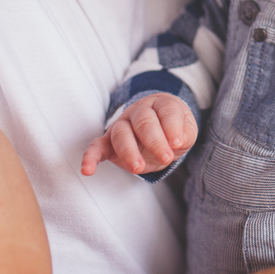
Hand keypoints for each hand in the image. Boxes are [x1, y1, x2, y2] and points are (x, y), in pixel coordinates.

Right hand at [81, 93, 197, 175]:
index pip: (166, 111)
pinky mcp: (109, 141)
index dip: (172, 127)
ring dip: (129, 151)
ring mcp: (122, 124)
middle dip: (154, 140)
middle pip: (143, 121)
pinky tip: (87, 170)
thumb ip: (185, 134)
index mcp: (161, 104)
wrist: (160, 130)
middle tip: (165, 157)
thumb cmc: (174, 130)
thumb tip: (177, 142)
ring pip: (121, 133)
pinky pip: (96, 146)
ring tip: (138, 169)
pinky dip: (90, 157)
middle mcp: (140, 111)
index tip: (178, 144)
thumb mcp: (187, 131)